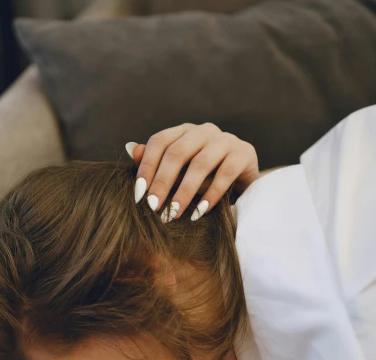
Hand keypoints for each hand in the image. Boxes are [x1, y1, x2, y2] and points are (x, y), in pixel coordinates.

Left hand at [126, 123, 257, 221]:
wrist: (243, 182)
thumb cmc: (205, 178)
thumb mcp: (180, 172)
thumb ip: (157, 162)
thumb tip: (131, 150)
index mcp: (184, 131)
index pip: (159, 142)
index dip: (146, 167)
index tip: (138, 194)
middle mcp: (204, 130)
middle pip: (178, 152)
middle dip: (162, 182)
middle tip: (153, 208)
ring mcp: (226, 140)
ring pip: (200, 164)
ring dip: (184, 192)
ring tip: (174, 214)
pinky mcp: (244, 153)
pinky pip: (225, 174)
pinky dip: (210, 195)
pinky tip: (199, 212)